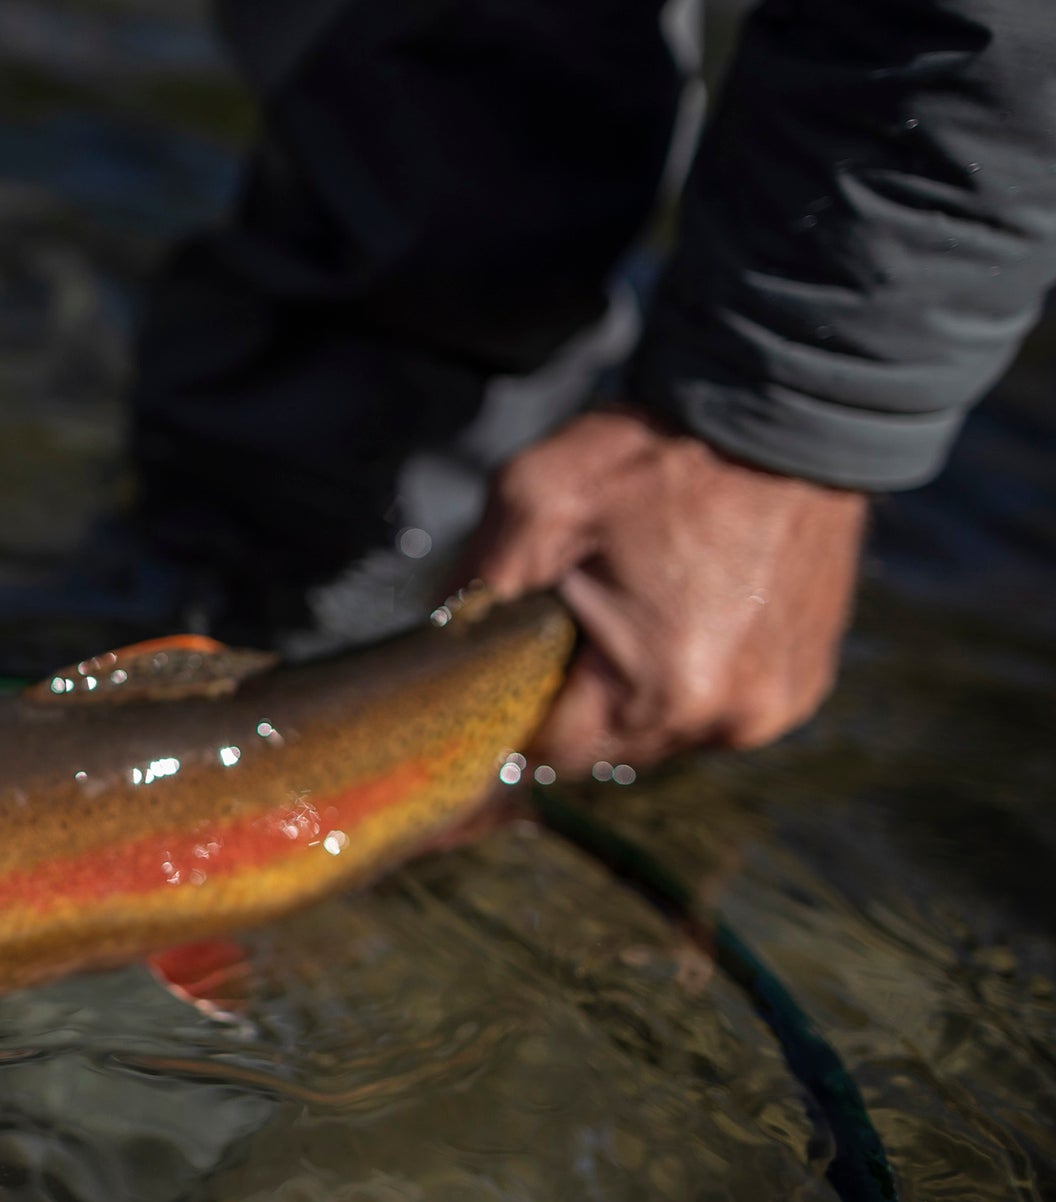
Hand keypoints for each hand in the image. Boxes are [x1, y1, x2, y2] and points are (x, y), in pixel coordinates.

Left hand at [466, 409, 866, 775]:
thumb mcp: (534, 499)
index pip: (552, 751)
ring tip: (628, 603)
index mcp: (665, 689)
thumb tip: (434, 645)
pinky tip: (679, 609)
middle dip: (573, 695)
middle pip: (608, 746)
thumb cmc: (658, 454)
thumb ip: (475, 585)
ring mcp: (777, 705)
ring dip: (631, 686)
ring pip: (662, 730)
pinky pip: (717, 703)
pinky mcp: (805, 681)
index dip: (512, 712)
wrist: (786, 412)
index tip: (498, 665)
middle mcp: (731, 719)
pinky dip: (686, 672)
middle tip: (563, 617)